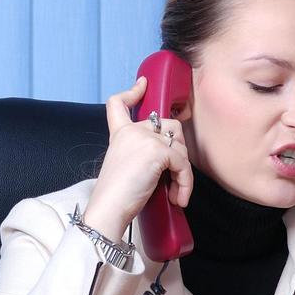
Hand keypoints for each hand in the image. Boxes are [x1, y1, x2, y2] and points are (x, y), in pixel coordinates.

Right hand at [81, 76, 193, 240]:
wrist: (109, 209)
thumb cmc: (116, 197)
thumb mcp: (126, 167)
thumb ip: (141, 154)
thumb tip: (170, 157)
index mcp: (119, 134)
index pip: (118, 104)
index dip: (132, 92)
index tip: (142, 85)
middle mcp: (131, 131)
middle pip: (169, 125)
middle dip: (179, 150)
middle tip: (174, 176)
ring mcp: (145, 138)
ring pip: (181, 146)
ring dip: (183, 172)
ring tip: (175, 193)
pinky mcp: (157, 150)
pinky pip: (183, 164)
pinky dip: (185, 184)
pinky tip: (178, 198)